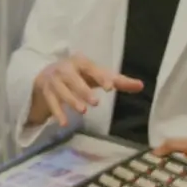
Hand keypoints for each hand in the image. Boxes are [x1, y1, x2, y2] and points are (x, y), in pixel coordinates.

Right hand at [29, 53, 143, 126]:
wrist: (46, 76)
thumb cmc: (79, 76)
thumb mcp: (96, 76)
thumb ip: (117, 81)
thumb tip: (141, 85)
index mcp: (80, 62)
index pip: (91, 68)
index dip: (100, 76)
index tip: (110, 87)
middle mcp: (65, 69)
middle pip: (73, 79)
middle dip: (84, 90)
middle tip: (95, 103)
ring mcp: (54, 80)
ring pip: (62, 91)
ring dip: (72, 100)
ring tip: (83, 111)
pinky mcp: (46, 92)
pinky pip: (51, 102)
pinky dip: (57, 113)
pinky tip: (63, 123)